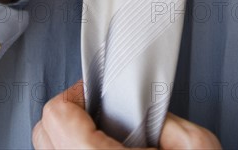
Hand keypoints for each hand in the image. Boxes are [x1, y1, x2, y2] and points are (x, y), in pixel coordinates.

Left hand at [32, 81, 221, 149]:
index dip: (78, 93)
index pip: (56, 114)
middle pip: (43, 133)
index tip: (95, 94)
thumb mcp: (194, 146)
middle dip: (70, 113)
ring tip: (101, 137)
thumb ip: (164, 116)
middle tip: (97, 111)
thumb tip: (145, 104)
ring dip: (69, 138)